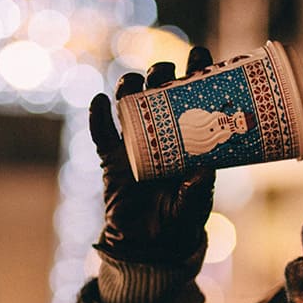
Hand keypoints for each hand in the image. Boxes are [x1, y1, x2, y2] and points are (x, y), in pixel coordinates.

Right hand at [89, 46, 215, 262]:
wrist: (150, 247)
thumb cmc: (180, 221)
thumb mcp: (195, 205)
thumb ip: (198, 188)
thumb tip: (204, 168)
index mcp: (187, 139)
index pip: (193, 98)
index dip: (195, 74)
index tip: (200, 55)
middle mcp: (161, 135)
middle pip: (158, 93)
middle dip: (161, 75)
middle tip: (166, 71)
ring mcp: (134, 144)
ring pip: (129, 106)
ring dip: (129, 88)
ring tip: (133, 82)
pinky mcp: (111, 160)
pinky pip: (101, 134)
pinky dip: (98, 117)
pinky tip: (99, 102)